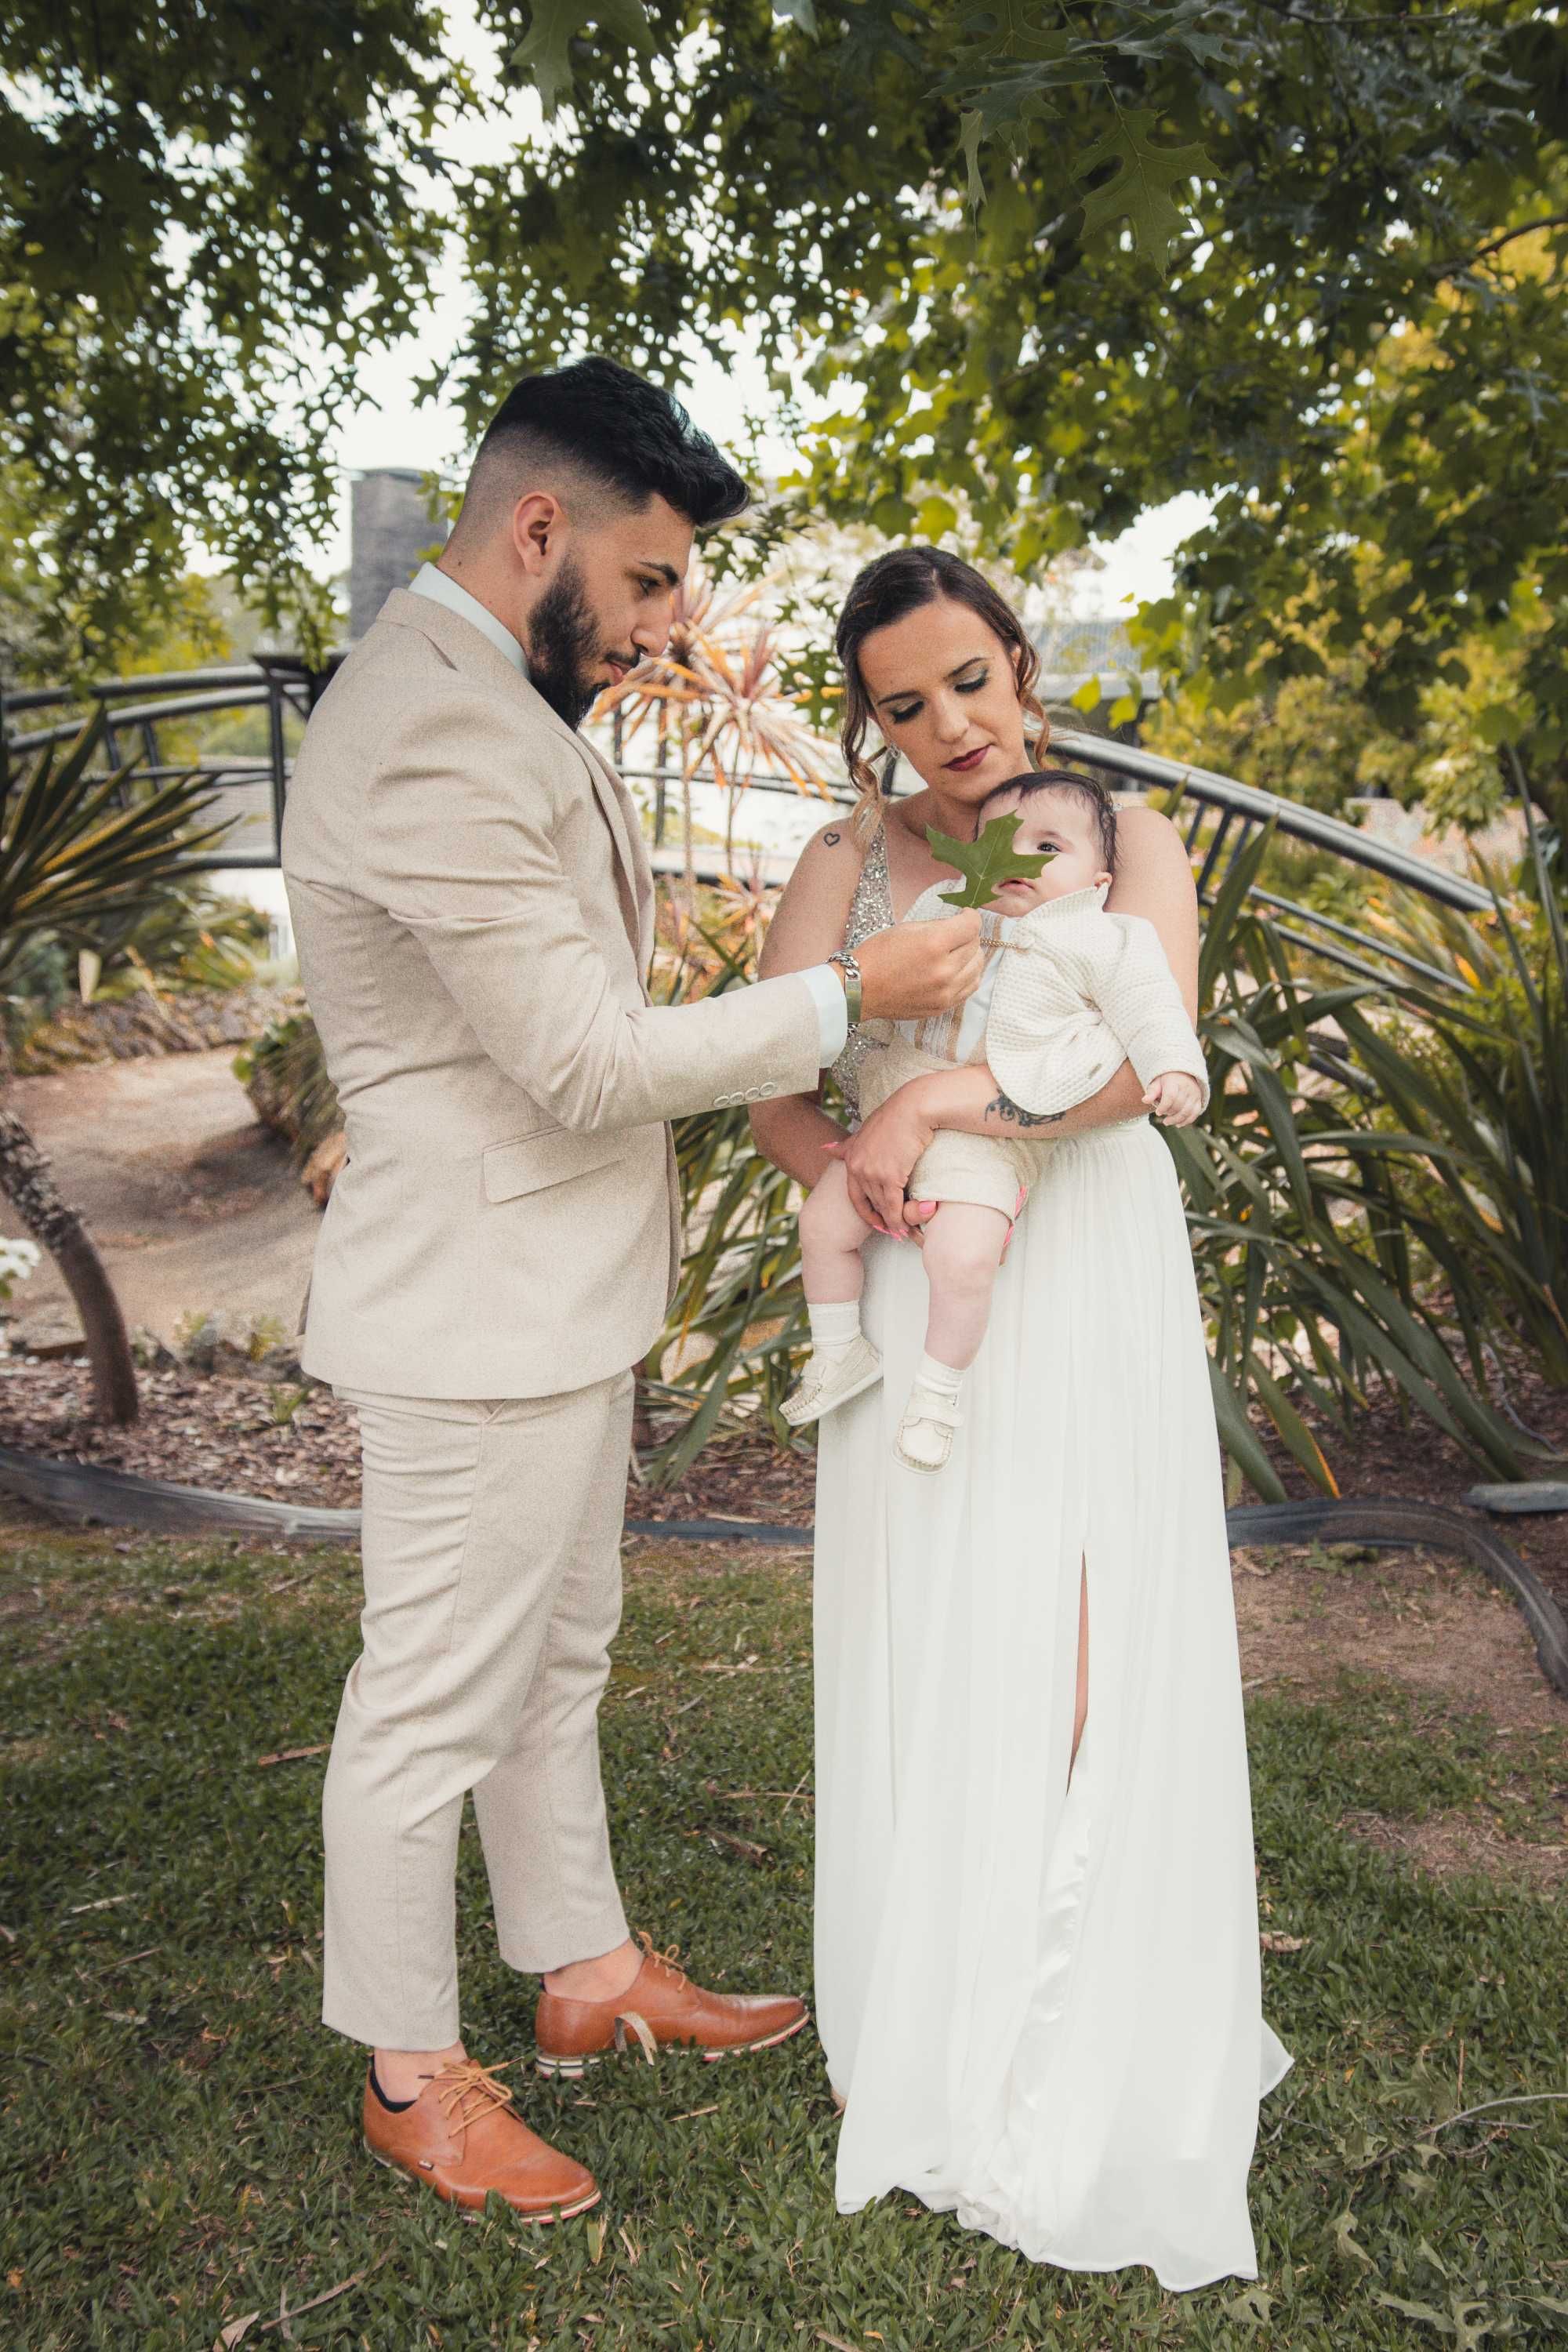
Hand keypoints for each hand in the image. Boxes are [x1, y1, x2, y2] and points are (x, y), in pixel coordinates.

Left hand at [823, 1078, 940, 1234]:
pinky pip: (893, 1205)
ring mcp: (872, 1172)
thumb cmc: (896, 1116)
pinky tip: (905, 1227)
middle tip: (892, 1232)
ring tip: (902, 1232)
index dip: (865, 1211)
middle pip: (869, 1202)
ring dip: (892, 1221)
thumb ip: (847, 1145)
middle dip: (880, 1219)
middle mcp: (858, 1167)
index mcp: (851, 1158)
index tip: (875, 1222)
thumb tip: (825, 1149)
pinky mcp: (890, 1175)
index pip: (854, 1194)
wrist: (914, 1108)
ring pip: (881, 1206)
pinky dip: (899, 1218)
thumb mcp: (865, 1131)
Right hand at [853, 912, 985, 1021]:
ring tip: (955, 953)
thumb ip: (938, 926)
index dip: (969, 916)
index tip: (964, 916)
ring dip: (970, 956)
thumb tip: (959, 925)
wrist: (860, 989)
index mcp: (934, 944)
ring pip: (978, 967)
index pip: (972, 925)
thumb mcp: (907, 928)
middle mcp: (944, 970)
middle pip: (976, 945)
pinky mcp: (943, 1006)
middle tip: (953, 935)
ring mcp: (946, 992)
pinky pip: (970, 986)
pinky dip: (967, 975)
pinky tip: (955, 970)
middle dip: (967, 936)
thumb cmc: (878, 955)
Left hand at [1143, 1070, 1202, 1126]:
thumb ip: (1151, 1092)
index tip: (1157, 1112)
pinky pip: (1195, 1113)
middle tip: (1162, 1115)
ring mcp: (1194, 1094)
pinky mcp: (1199, 1100)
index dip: (1163, 1107)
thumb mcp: (1157, 1083)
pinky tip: (1178, 1124)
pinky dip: (1186, 1121)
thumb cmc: (1166, 1080)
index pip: (1171, 1096)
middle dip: (1168, 1113)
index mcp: (1175, 1081)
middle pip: (1178, 1105)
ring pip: (1187, 1111)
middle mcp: (1187, 1087)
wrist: (1183, 1074)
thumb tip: (1144, 1100)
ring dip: (1176, 1120)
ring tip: (1166, 1122)